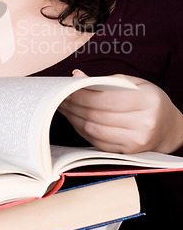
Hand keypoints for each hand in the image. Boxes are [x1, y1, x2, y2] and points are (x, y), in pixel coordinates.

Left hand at [58, 70, 182, 153]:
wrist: (169, 128)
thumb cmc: (150, 101)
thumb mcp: (134, 83)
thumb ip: (105, 81)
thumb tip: (76, 76)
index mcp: (147, 101)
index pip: (106, 99)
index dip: (82, 95)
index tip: (66, 88)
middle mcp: (144, 124)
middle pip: (97, 115)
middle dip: (74, 105)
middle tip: (59, 97)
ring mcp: (136, 142)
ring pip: (94, 130)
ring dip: (74, 118)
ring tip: (64, 107)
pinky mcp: (127, 153)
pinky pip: (96, 142)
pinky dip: (82, 130)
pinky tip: (75, 119)